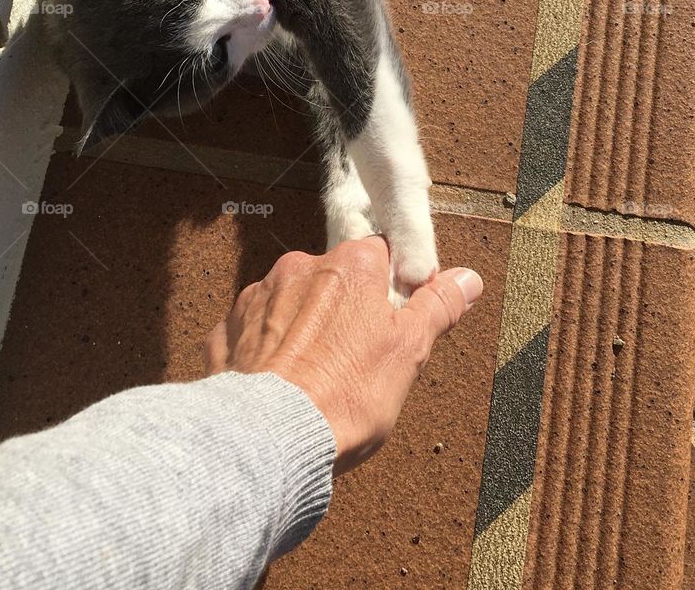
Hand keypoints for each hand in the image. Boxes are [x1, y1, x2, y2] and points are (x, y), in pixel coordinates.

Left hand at [204, 236, 482, 472]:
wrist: (269, 442)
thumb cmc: (343, 397)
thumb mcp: (410, 353)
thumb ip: (437, 307)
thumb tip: (467, 279)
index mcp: (352, 266)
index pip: (381, 253)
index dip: (391, 284)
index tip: (392, 315)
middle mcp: (301, 267)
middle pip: (334, 276)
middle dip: (345, 307)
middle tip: (356, 355)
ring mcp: (259, 296)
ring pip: (292, 301)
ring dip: (302, 325)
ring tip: (314, 375)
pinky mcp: (227, 329)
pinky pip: (254, 329)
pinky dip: (265, 348)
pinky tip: (278, 383)